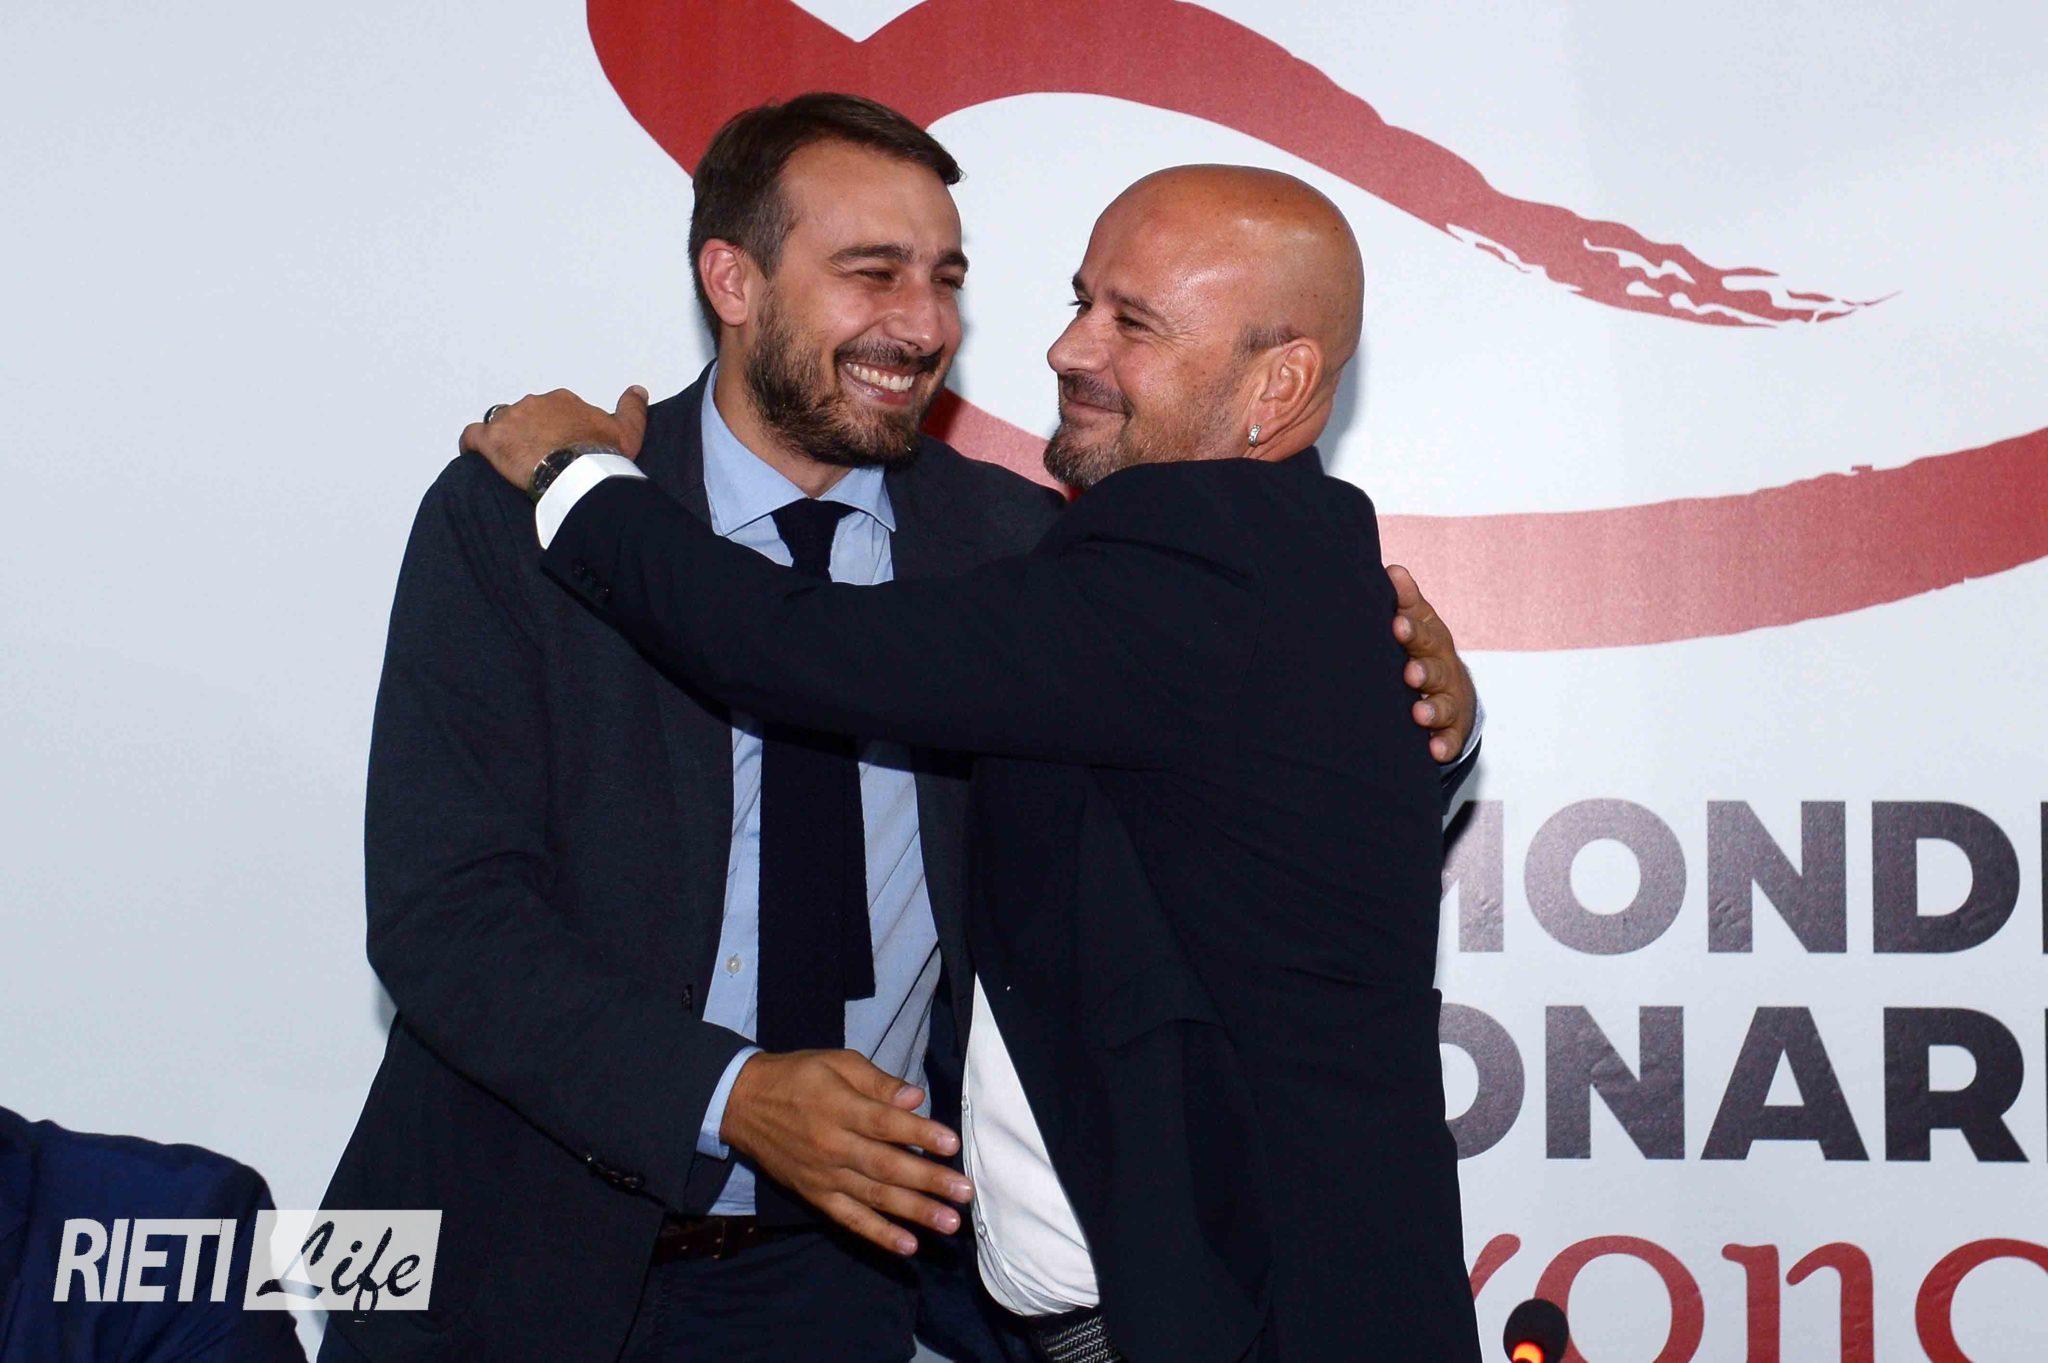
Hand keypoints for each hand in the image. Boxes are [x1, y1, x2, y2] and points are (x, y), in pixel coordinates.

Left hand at [459, 385, 649, 491]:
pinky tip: (476, 455)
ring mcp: (511, 420)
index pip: (553, 409)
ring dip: (505, 439)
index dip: (555, 428)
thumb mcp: (628, 431)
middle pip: (525, 415)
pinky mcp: (492, 440)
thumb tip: (638, 391)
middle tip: (537, 458)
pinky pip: (473, 437)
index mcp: (563, 401)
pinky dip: (472, 444)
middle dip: (529, 433)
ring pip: (502, 425)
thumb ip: (632, 408)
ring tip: (512, 462)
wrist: (577, 472)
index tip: (559, 445)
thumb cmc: (601, 455)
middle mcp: (535, 404)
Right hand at [719, 1049, 973, 1256]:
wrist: (743, 1104)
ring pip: (874, 1197)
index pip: (885, 1124)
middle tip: (964, 1193)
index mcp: (839, 1107)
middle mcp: (832, 1146)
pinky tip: (907, 1246)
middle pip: (886, 1166)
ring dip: (914, 1212)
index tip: (952, 1145)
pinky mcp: (815, 1196)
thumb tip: (915, 1098)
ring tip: (949, 1224)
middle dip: (928, 1181)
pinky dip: (878, 1234)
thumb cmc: (799, 1076)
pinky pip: (849, 1219)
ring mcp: (823, 1175)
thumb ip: (877, 1082)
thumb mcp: (837, 1063)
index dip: (919, 1134)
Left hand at [1387, 564, 1475, 762]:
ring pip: (1443, 706)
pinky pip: (1449, 740)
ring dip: (1433, 710)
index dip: (1411, 630)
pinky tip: (1435, 752)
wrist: (1453, 691)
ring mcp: (1448, 702)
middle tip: (1410, 674)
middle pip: (1436, 669)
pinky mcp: (1451, 731)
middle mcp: (1442, 671)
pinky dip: (1443, 746)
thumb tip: (1393, 570)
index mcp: (1431, 642)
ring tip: (1420, 714)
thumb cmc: (1424, 650)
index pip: (1423, 633)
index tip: (1397, 626)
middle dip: (1424, 671)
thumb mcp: (1419, 623)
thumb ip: (1405, 601)